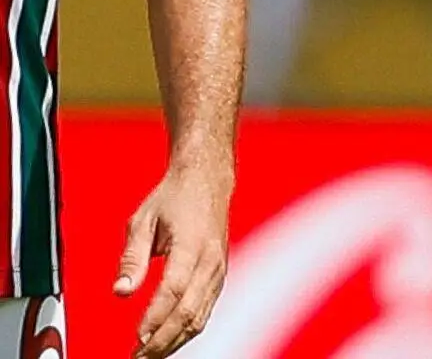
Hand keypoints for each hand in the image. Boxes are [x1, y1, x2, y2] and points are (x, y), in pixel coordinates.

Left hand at [114, 157, 232, 358]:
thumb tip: (121, 292)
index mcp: (192, 245)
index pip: (173, 290)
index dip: (154, 318)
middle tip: (138, 356)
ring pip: (201, 316)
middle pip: (189, 311)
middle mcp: (211, 260)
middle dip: (163, 340)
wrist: (207, 181)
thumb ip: (132, 259)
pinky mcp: (219, 274)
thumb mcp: (142, 222)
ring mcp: (219, 269)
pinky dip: (188, 329)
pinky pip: (206, 309)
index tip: (136, 338)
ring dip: (175, 340)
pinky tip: (170, 338)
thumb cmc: (175, 198)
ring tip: (150, 354)